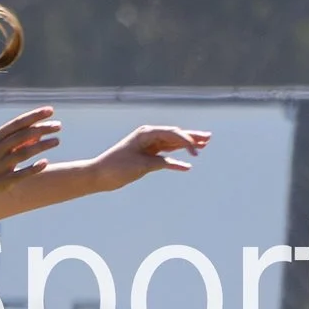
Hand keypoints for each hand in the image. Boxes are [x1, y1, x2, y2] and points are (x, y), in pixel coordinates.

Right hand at [0, 106, 61, 195]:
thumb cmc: (0, 155)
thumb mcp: (8, 143)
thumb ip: (23, 136)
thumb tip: (42, 129)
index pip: (17, 123)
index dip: (34, 116)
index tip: (51, 110)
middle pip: (21, 136)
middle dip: (41, 129)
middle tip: (58, 126)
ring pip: (22, 154)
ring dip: (41, 146)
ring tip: (57, 140)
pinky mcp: (2, 181)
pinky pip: (20, 174)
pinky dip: (33, 168)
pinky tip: (45, 162)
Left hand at [89, 124, 210, 191]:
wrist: (99, 175)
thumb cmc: (116, 167)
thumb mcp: (140, 166)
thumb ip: (160, 162)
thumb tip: (178, 164)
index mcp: (146, 133)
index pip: (171, 133)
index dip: (186, 140)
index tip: (196, 151)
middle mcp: (149, 137)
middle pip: (175, 135)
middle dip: (192, 137)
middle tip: (209, 137)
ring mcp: (148, 146)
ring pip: (173, 144)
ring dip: (187, 145)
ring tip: (204, 144)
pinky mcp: (147, 157)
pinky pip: (166, 157)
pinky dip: (176, 161)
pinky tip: (187, 165)